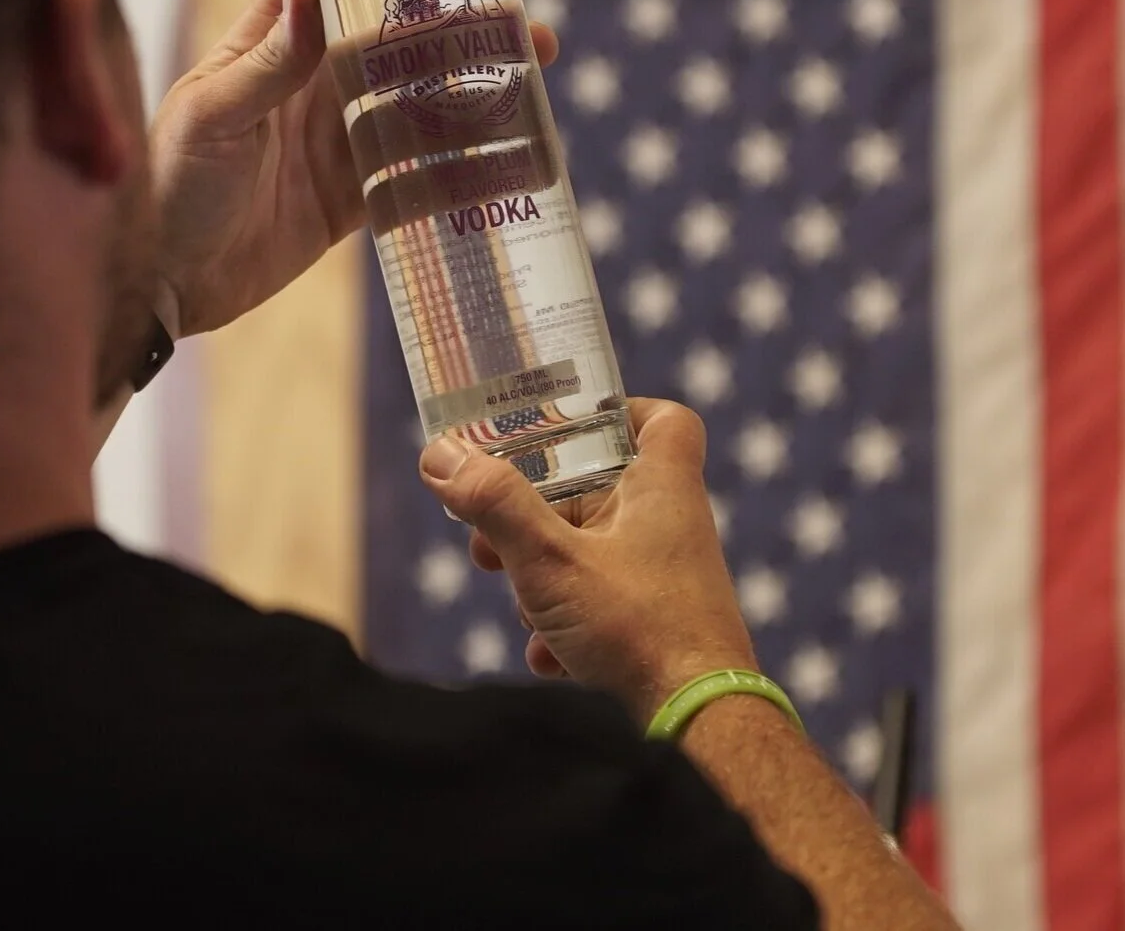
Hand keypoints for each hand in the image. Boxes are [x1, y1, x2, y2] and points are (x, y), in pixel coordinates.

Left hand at [150, 0, 558, 336]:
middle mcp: (308, 80)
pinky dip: (461, 151)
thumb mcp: (211, 115)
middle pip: (390, 25)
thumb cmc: (166, 185)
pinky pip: (417, 163)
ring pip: (417, 90)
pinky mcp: (353, 192)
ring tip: (530, 59)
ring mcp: (335, 135)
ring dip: (470, 74)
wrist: (167, 283)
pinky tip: (507, 137)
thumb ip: (266, 62)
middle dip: (448, 5)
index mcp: (267, 43)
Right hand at [417, 399, 757, 723]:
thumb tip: (440, 454)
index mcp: (661, 489)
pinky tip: (547, 656)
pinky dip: (566, 624)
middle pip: (597, 491)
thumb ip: (494, 502)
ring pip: (590, 553)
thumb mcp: (548, 559)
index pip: (661, 420)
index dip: (617, 410)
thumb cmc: (638, 631)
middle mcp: (670, 527)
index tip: (564, 423)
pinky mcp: (660, 628)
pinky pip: (602, 607)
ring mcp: (667, 580)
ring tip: (517, 604)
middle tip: (489, 534)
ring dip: (542, 575)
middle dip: (534, 512)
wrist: (699, 728)